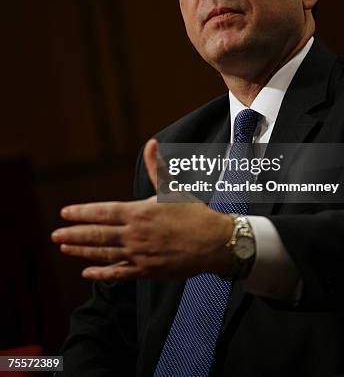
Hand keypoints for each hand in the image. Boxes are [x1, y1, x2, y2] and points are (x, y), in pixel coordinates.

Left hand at [51, 139, 232, 280]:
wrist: (214, 242)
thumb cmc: (194, 213)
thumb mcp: (173, 188)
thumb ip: (156, 167)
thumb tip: (152, 143)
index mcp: (139, 212)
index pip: (103, 212)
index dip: (83, 213)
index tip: (65, 212)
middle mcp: (135, 234)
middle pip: (98, 235)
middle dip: (74, 234)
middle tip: (55, 234)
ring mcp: (139, 254)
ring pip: (104, 254)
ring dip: (82, 251)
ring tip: (65, 248)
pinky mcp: (146, 271)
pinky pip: (118, 274)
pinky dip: (102, 274)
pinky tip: (88, 273)